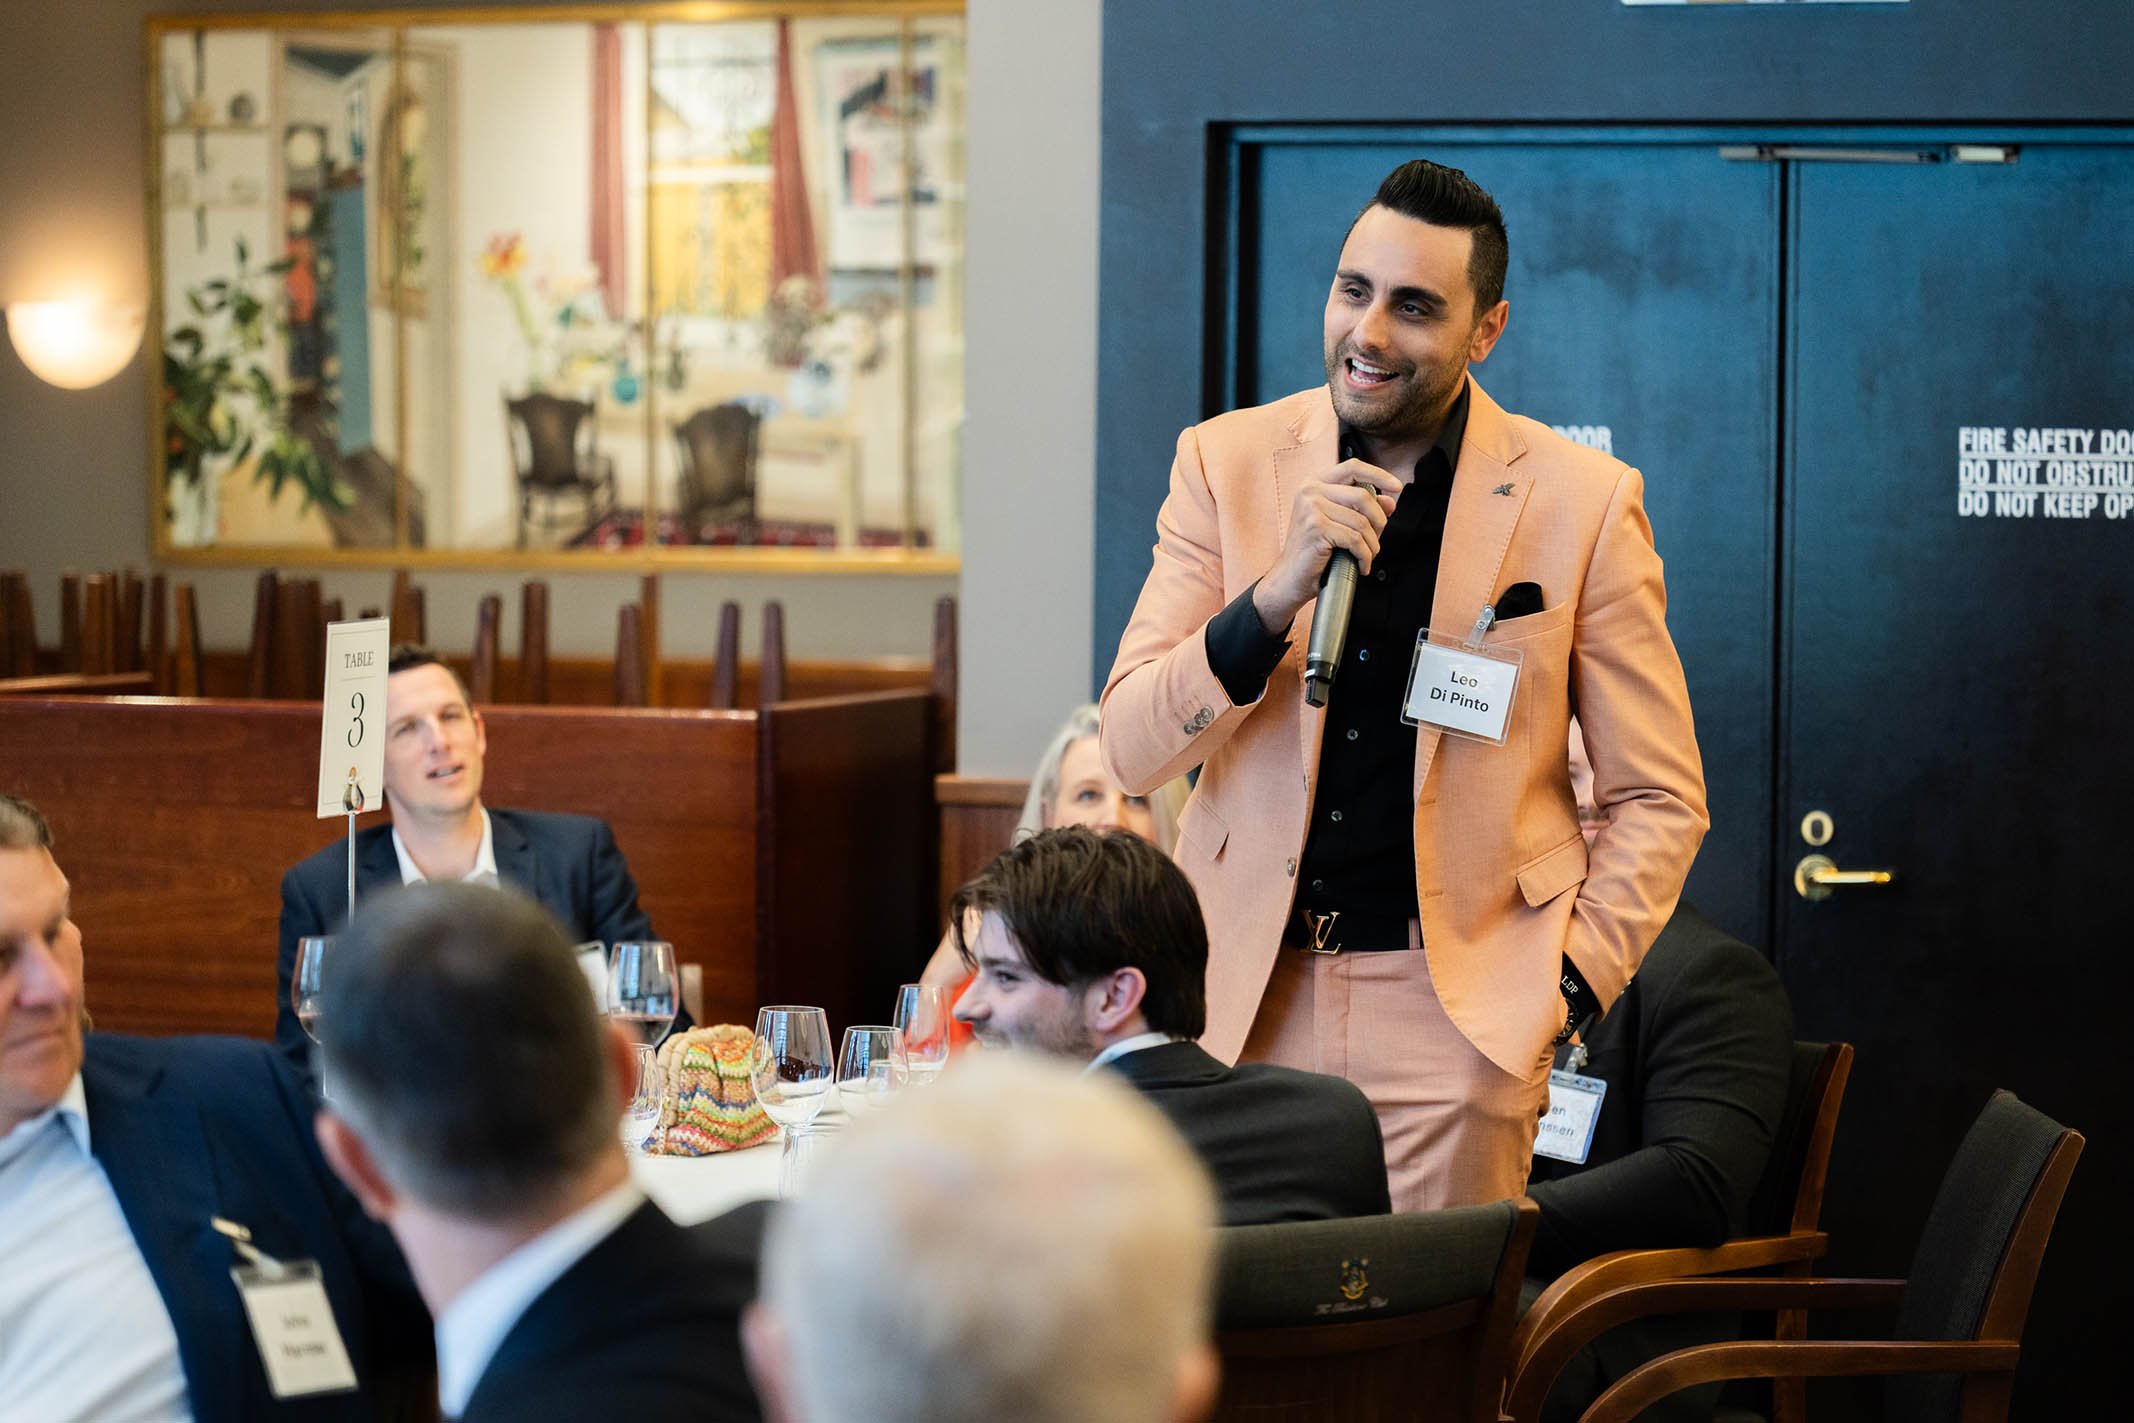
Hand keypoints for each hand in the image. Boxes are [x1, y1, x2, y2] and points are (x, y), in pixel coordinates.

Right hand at [1253, 458, 1402, 633]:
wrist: (1290, 578)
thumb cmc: (1313, 551)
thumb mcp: (1339, 523)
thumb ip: (1362, 508)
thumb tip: (1389, 502)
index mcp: (1314, 483)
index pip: (1353, 467)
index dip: (1378, 474)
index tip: (1396, 486)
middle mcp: (1310, 491)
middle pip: (1363, 495)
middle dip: (1378, 521)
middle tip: (1376, 539)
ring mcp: (1311, 508)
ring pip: (1361, 521)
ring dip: (1372, 544)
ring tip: (1367, 556)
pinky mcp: (1316, 528)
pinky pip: (1355, 539)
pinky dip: (1364, 555)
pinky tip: (1360, 564)